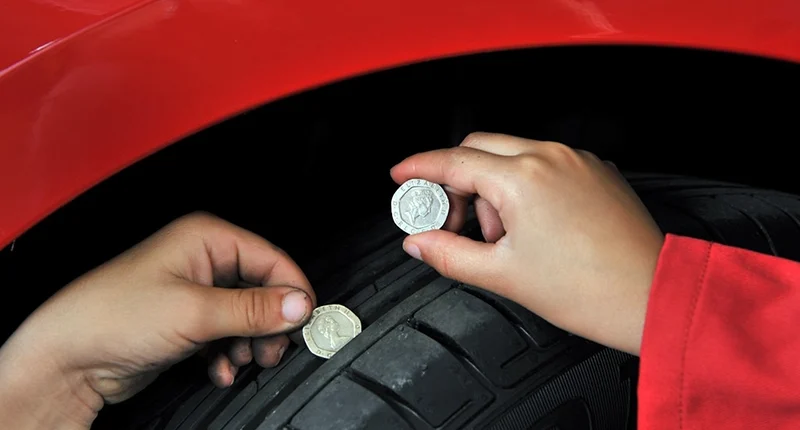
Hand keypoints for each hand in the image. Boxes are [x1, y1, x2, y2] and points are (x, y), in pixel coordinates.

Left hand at [0, 213, 314, 428]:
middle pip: (262, 291)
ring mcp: (195, 293)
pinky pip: (226, 336)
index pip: (271, 259)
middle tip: (271, 350)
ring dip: (249, 345)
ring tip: (240, 362)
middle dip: (269, 325)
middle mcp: (203, 261)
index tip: (303, 321)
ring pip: (246, 318)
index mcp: (207, 239)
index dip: (291, 291)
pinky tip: (219, 370)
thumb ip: (253, 309)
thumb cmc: (110, 315)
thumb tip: (299, 305)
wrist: (67, 357)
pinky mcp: (188, 322)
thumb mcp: (194, 311)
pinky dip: (229, 355)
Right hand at [391, 133, 663, 354]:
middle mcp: (550, 157)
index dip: (419, 168)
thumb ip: (448, 253)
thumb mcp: (502, 275)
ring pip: (512, 156)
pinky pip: (545, 163)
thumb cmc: (590, 289)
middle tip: (450, 218)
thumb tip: (419, 242)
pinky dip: (524, 185)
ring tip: (503, 237)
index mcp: (522, 178)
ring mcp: (577, 160)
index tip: (403, 176)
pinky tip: (531, 225)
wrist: (650, 296)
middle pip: (480, 148)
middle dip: (456, 180)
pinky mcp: (595, 171)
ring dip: (493, 187)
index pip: (453, 161)